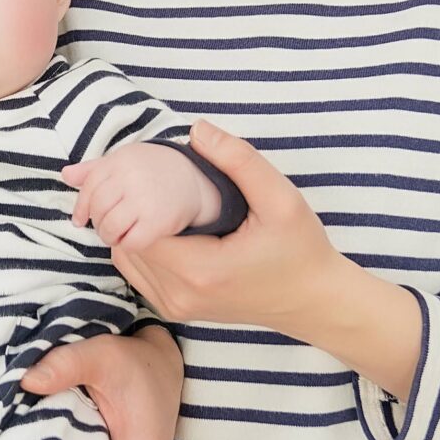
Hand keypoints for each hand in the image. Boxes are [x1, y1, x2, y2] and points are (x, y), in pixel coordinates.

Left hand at [61, 141, 220, 247]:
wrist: (193, 179)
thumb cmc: (152, 170)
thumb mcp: (123, 161)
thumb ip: (93, 169)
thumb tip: (65, 175)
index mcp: (120, 161)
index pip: (89, 187)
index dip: (81, 207)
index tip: (79, 219)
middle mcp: (132, 179)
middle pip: (98, 208)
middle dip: (97, 222)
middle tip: (105, 226)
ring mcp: (145, 201)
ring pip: (110, 227)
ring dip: (108, 235)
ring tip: (116, 233)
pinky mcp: (159, 222)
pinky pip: (131, 242)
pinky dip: (127, 244)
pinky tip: (132, 238)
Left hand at [101, 121, 363, 340]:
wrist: (313, 301)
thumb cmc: (300, 251)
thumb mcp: (281, 199)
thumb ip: (239, 160)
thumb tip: (197, 129)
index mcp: (200, 270)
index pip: (137, 228)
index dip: (137, 198)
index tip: (155, 175)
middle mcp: (180, 295)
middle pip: (126, 242)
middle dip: (132, 209)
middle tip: (152, 180)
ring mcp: (176, 306)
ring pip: (126, 257)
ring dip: (134, 226)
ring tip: (157, 199)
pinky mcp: (176, 309)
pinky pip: (137, 272)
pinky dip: (140, 245)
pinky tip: (164, 224)